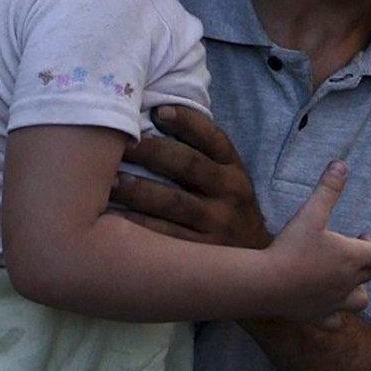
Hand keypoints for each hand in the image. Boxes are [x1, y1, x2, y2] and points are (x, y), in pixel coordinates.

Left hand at [113, 106, 269, 249]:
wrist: (259, 259)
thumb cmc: (227, 208)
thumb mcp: (227, 177)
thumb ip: (199, 152)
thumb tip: (153, 116)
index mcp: (233, 167)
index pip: (212, 137)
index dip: (186, 122)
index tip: (157, 111)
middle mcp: (230, 191)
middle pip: (188, 165)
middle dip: (151, 152)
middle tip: (119, 145)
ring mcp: (218, 222)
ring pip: (175, 202)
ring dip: (140, 190)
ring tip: (110, 182)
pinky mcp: (204, 252)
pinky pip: (167, 236)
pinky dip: (140, 226)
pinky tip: (115, 219)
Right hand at [262, 161, 370, 322]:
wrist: (265, 284)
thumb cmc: (291, 248)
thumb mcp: (310, 213)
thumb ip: (328, 189)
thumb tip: (341, 163)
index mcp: (353, 258)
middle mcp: (349, 283)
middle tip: (359, 241)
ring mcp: (335, 302)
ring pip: (361, 300)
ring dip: (362, 287)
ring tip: (351, 276)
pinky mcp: (319, 316)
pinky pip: (337, 320)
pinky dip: (339, 314)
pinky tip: (332, 306)